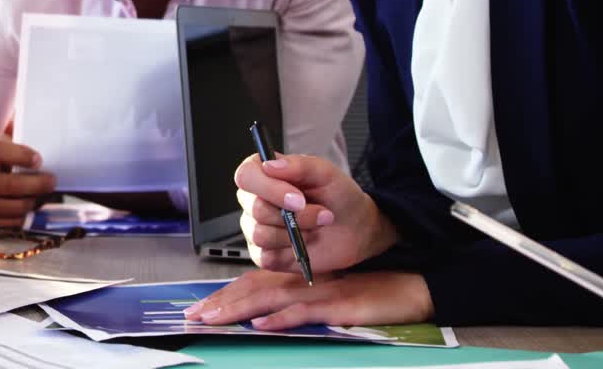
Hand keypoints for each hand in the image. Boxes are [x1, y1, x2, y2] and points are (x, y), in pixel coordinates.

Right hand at [0, 130, 54, 226]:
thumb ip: (14, 142)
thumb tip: (39, 145)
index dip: (20, 155)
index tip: (38, 159)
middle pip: (8, 184)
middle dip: (35, 183)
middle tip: (51, 180)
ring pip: (11, 205)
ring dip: (34, 200)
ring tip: (45, 194)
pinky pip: (11, 221)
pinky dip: (26, 215)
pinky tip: (33, 205)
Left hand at [184, 270, 433, 330]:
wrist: (408, 289)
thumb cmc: (369, 295)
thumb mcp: (327, 299)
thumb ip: (298, 303)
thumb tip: (264, 317)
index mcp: (298, 278)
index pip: (253, 284)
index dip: (225, 295)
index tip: (200, 309)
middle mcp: (303, 280)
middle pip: (254, 289)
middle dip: (221, 303)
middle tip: (194, 315)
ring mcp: (319, 292)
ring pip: (271, 298)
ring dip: (240, 309)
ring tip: (214, 319)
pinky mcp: (338, 305)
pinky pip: (305, 311)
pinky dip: (282, 318)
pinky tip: (262, 324)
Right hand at [235, 153, 393, 273]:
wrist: (355, 228)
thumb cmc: (338, 196)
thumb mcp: (326, 173)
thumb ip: (299, 165)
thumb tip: (270, 165)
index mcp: (263, 174)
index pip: (246, 176)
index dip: (269, 188)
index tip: (298, 198)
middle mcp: (254, 200)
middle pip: (255, 208)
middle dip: (296, 215)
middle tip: (321, 213)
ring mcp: (256, 228)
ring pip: (261, 234)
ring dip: (296, 233)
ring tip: (316, 226)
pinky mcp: (264, 255)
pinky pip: (266, 257)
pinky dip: (292, 251)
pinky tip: (305, 243)